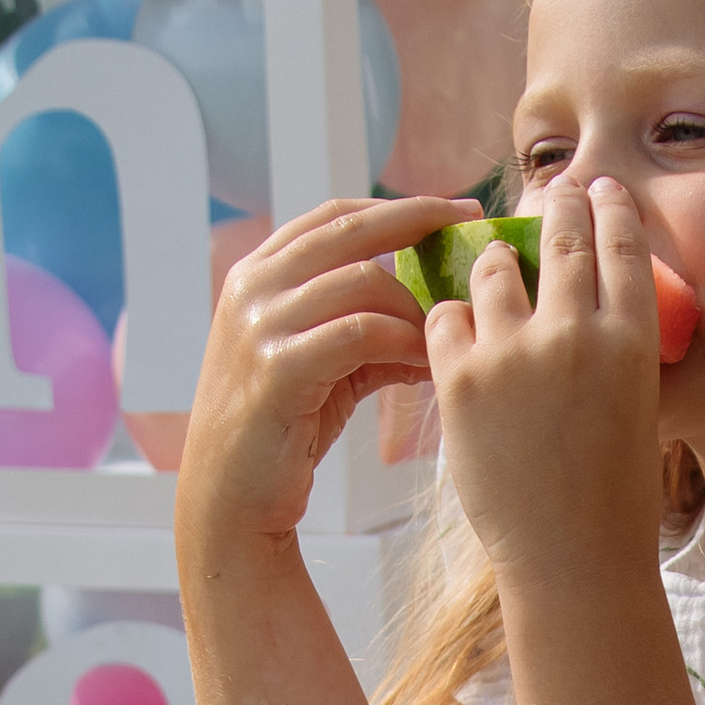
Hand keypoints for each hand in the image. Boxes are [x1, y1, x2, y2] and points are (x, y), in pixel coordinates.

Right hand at [176, 195, 469, 547]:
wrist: (229, 499)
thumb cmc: (279, 430)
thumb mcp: (320, 364)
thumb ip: (365, 330)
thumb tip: (437, 319)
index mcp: (257, 274)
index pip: (335, 214)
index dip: (399, 205)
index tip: (453, 209)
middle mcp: (253, 287)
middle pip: (351, 229)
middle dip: (421, 222)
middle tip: (475, 234)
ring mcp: (261, 324)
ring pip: (364, 282)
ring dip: (416, 308)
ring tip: (445, 339)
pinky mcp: (278, 368)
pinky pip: (361, 334)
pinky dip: (403, 344)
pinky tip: (424, 366)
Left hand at [427, 176, 663, 581]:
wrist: (570, 556)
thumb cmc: (613, 492)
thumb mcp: (637, 404)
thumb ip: (613, 346)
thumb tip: (589, 297)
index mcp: (632, 340)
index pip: (620, 245)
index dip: (607, 206)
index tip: (598, 188)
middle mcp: (574, 334)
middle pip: (561, 239)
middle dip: (557, 206)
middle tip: (553, 192)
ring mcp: (513, 353)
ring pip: (492, 268)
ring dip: (493, 261)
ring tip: (494, 267)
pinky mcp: (460, 379)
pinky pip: (444, 316)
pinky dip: (450, 318)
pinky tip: (458, 331)